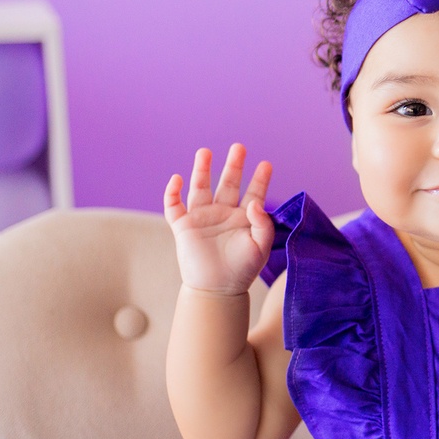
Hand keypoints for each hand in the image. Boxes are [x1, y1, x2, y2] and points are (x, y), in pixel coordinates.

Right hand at [164, 143, 274, 295]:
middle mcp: (223, 213)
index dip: (260, 179)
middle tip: (239, 147)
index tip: (266, 164)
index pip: (254, 193)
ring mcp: (203, 218)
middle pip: (228, 183)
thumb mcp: (261, 246)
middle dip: (233, 165)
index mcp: (244, 218)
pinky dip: (172, 193)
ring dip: (202, 170)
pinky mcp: (184, 226)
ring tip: (205, 151)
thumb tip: (255, 203)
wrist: (217, 290)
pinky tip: (177, 179)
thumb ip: (263, 223)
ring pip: (201, 188)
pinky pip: (174, 206)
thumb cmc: (242, 270)